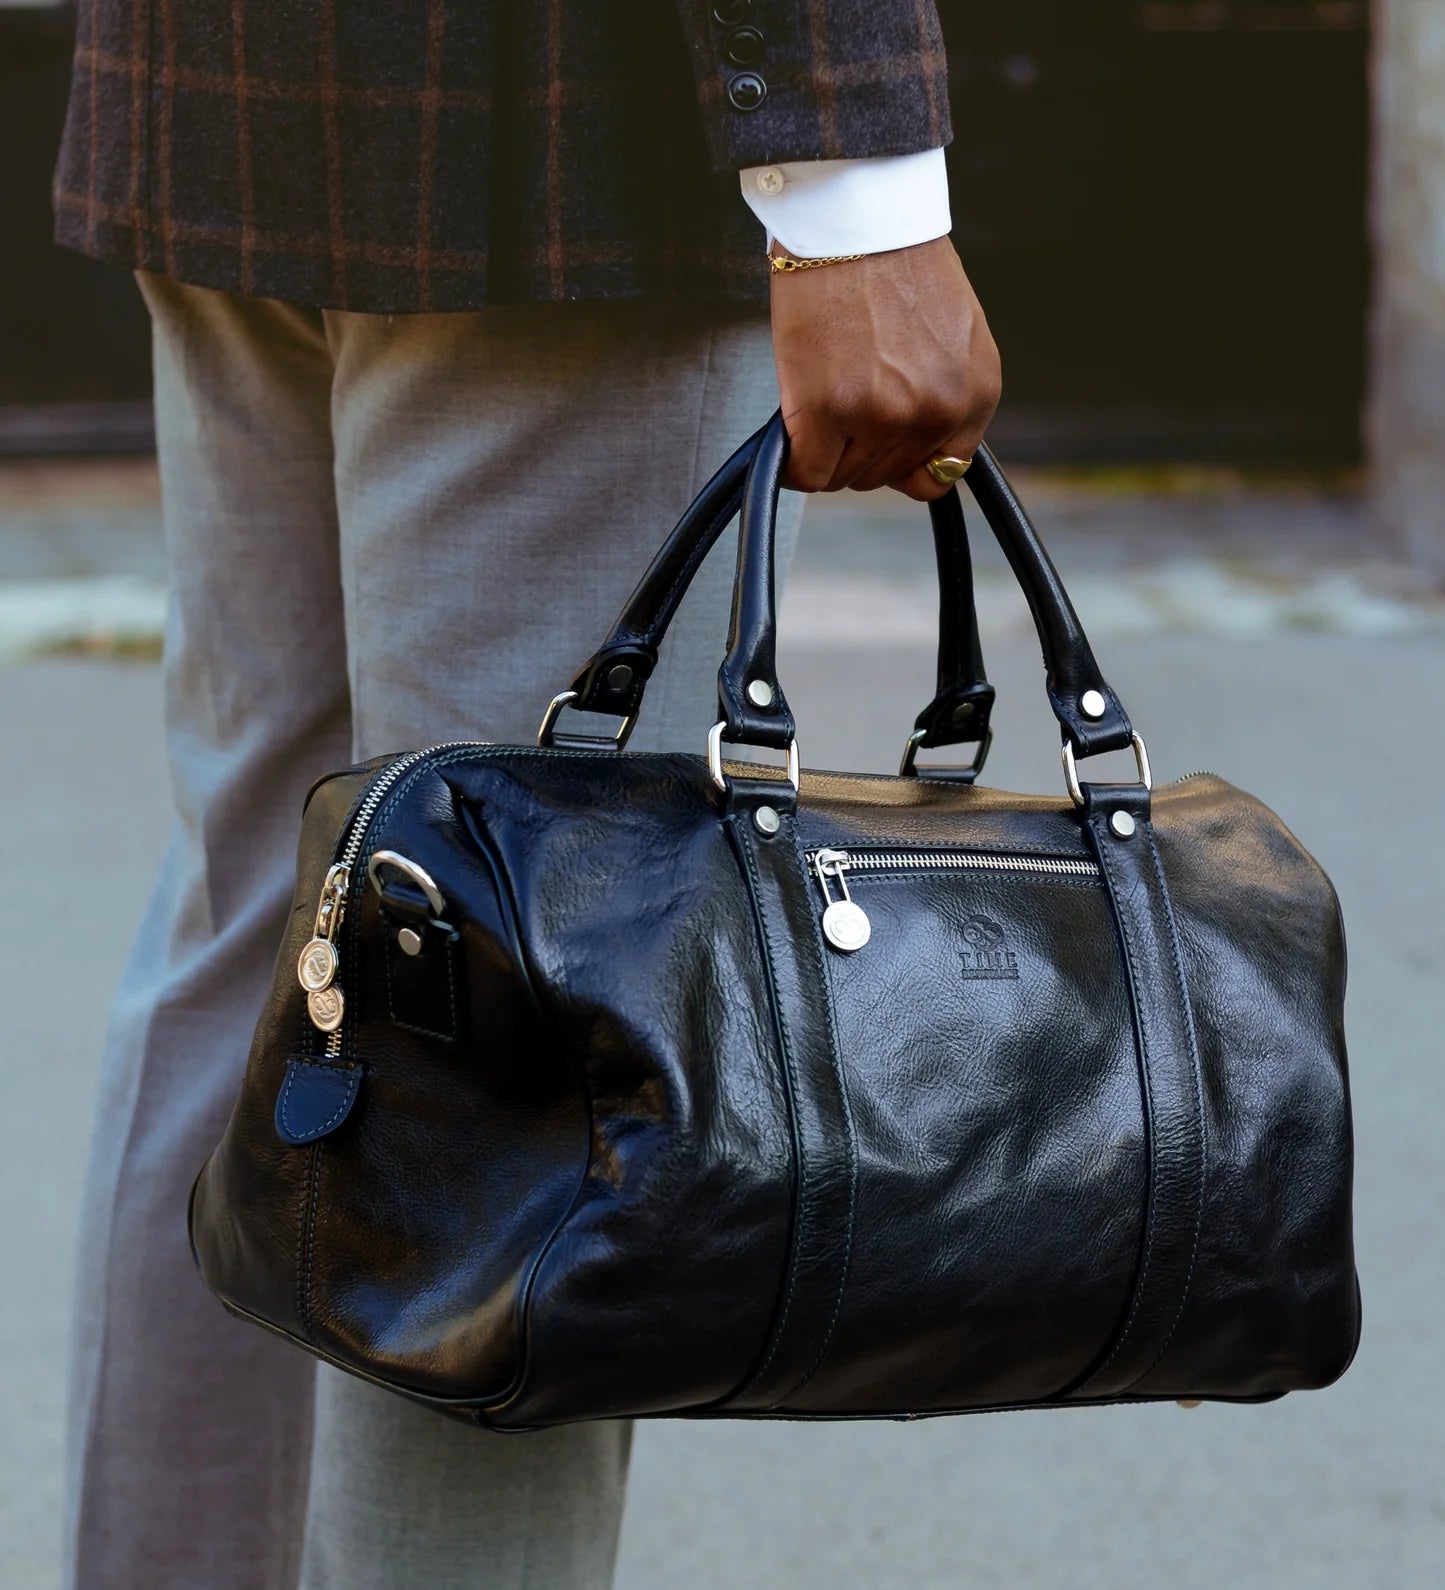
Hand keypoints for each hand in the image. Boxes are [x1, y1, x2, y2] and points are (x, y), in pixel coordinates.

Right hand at [768, 236, 1000, 499]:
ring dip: (825, 446)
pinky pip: (805, 473)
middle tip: (842, 394)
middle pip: (884, 477)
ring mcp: (882, 415)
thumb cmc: (895, 262)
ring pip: (843, 477)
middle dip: (859, 446)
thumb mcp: (954, 335)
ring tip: (823, 389)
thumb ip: (946, 395)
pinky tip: (794, 421)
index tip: (880, 435)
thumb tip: (912, 453)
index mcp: (976, 394)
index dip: (902, 457)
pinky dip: (794, 460)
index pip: (938, 474)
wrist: (855, 215)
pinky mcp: (828, 410)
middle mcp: (935, 411)